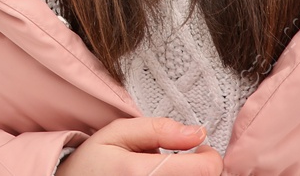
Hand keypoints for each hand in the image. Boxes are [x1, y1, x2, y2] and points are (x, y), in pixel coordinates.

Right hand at [56, 117, 222, 173]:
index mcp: (142, 174)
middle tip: (176, 160)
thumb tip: (197, 133)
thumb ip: (158, 129)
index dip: (209, 156)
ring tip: (162, 173)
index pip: (206, 169)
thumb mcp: (116, 134)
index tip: (197, 149)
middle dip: (197, 168)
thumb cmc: (90, 164)